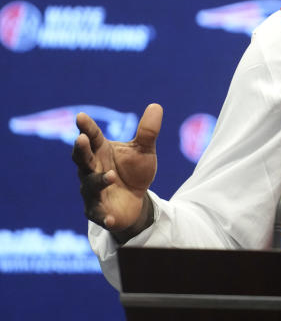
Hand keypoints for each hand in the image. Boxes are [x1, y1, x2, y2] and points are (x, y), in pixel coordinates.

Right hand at [72, 103, 162, 241]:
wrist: (136, 201)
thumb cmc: (134, 171)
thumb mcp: (144, 151)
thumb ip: (148, 132)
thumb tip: (156, 106)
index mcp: (101, 151)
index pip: (92, 137)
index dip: (86, 127)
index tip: (80, 116)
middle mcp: (92, 170)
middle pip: (82, 159)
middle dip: (81, 150)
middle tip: (81, 139)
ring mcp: (93, 191)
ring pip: (90, 185)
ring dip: (99, 180)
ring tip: (111, 176)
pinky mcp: (98, 211)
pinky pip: (98, 214)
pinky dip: (103, 216)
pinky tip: (110, 218)